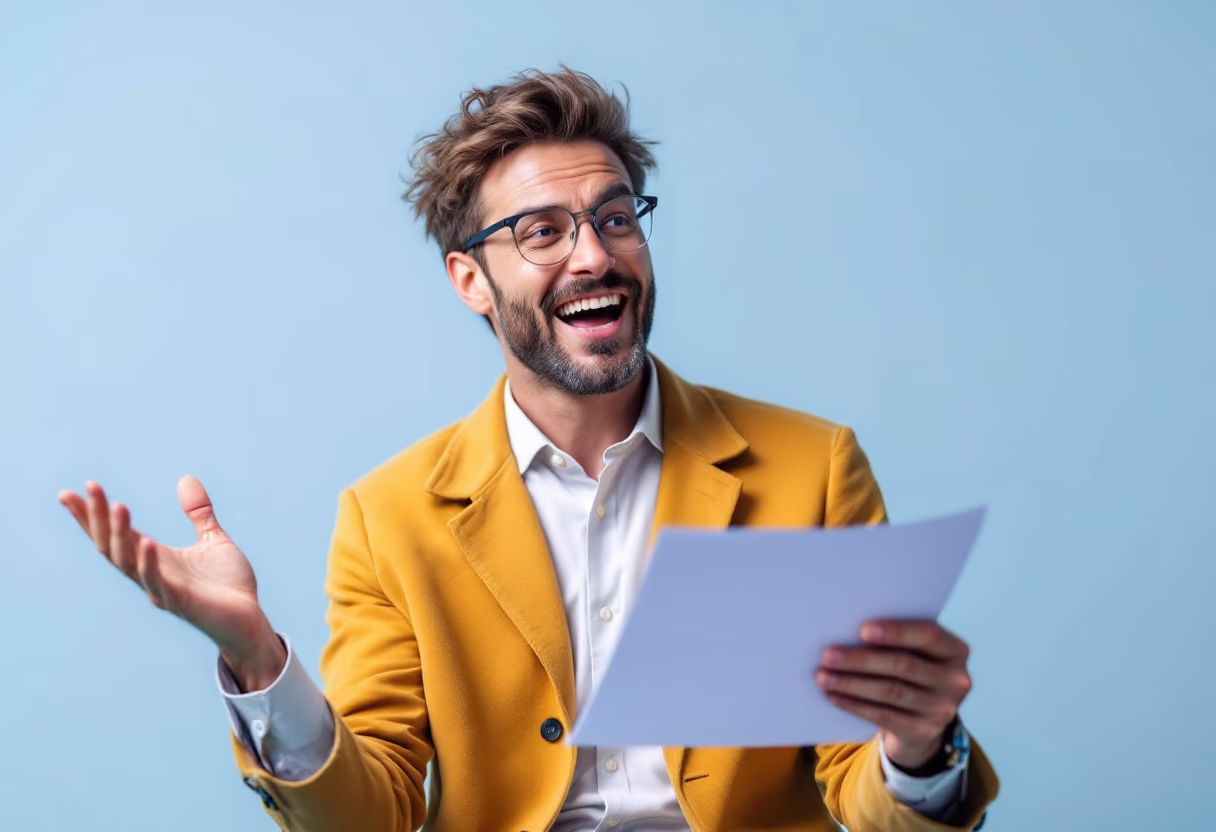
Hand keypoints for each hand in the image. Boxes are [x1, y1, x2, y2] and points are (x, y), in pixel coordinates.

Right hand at [58, 476, 285, 689]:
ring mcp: (161, 589)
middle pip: (111, 545)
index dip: (91, 516)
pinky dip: (149, 562)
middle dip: (97, 518)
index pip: (113, 534)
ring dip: (121, 535)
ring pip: (127, 562)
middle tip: (90, 488)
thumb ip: (198, 512)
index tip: (68, 493)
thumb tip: (186, 479)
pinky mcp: (180, 602)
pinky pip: (157, 582)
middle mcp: (150, 573)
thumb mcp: (213, 539)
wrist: (248, 619)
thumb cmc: (227, 584)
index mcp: (154, 557)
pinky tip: (146, 541)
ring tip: (117, 506)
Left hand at [815, 620, 971, 768]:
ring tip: (823, 676)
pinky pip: (883, 715)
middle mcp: (956, 680)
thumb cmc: (911, 670)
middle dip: (861, 660)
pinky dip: (854, 704)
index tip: (862, 630)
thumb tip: (846, 629)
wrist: (923, 719)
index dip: (896, 632)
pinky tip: (833, 695)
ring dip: (851, 683)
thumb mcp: (917, 653)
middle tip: (827, 655)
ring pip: (890, 692)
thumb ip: (898, 640)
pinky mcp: (924, 731)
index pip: (929, 635)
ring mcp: (943, 709)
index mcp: (956, 650)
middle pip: (903, 665)